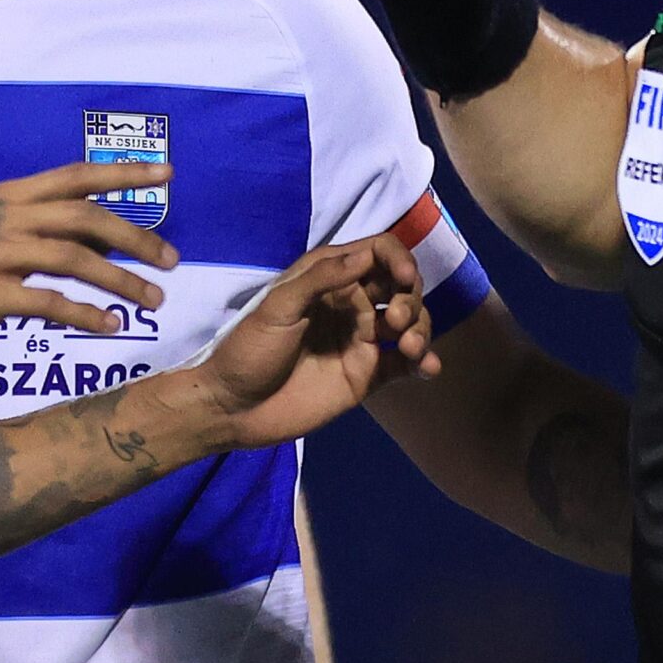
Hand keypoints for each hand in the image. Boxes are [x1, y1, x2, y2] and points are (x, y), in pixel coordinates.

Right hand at [0, 162, 178, 359]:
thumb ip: (28, 225)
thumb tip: (87, 230)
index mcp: (5, 197)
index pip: (75, 176)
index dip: (123, 174)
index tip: (167, 175)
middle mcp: (1, 217)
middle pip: (85, 217)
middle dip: (136, 237)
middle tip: (172, 261)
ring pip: (73, 258)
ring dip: (120, 280)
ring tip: (153, 301)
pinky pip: (46, 302)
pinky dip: (84, 314)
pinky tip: (109, 327)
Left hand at [186, 235, 438, 448]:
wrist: (233, 408)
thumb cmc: (248, 350)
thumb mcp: (277, 307)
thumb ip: (321, 279)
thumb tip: (366, 255)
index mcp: (329, 279)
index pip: (377, 254)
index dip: (399, 259)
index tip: (405, 278)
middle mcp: (351, 305)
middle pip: (401, 288)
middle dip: (409, 299)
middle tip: (393, 321)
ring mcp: (361, 340)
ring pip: (410, 323)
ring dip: (421, 328)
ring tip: (409, 348)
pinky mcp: (367, 375)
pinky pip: (406, 364)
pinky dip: (424, 362)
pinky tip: (428, 367)